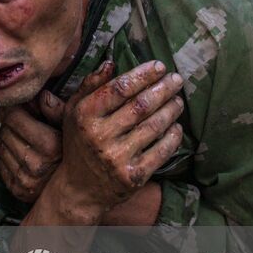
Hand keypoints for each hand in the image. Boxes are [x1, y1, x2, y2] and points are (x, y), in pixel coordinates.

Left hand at [0, 91, 64, 203]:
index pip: (14, 117)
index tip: (16, 105)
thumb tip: (42, 96)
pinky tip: (16, 149)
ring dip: (4, 137)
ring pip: (0, 147)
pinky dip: (4, 154)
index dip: (12, 108)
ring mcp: (26, 180)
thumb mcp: (72, 127)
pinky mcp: (18, 190)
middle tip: (13, 117)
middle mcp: (37, 165)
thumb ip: (58, 110)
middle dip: (6, 121)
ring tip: (17, 133)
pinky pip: (0, 164)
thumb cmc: (75, 151)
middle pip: (4, 131)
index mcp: (51, 145)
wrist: (78, 187)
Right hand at [50, 59, 184, 217]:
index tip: (159, 66)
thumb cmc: (79, 144)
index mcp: (85, 116)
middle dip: (163, 88)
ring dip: (171, 110)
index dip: (142, 75)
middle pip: (140, 105)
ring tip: (179, 100)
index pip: (119, 89)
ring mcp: (117, 158)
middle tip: (177, 79)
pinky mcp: (133, 176)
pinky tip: (177, 127)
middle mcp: (100, 136)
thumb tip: (111, 63)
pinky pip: (160, 152)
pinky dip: (172, 137)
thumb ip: (90, 86)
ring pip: (153, 126)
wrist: (79, 190)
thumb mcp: (74, 112)